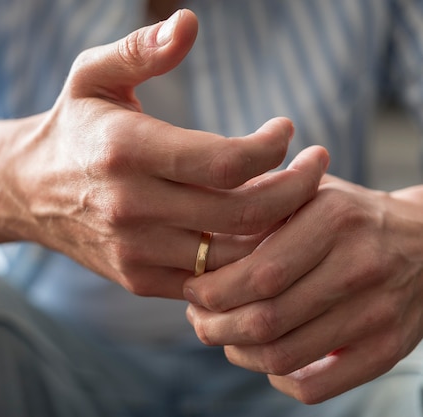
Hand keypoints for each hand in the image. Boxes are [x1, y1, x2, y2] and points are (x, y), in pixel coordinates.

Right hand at [0, 10, 328, 297]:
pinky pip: (207, 281)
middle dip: (295, 191)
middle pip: (241, 214)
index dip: (272, 148)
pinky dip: (240, 260)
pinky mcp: (136, 278)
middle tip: (316, 167)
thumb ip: (140, 48)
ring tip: (291, 198)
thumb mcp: (92, 75)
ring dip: (274, 230)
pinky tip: (252, 231)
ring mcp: (133, 249)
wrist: (27, 190)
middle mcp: (129, 206)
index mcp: (125, 151)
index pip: (225, 162)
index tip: (286, 130)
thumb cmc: (72, 127)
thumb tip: (190, 22)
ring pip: (231, 256)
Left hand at [184, 174, 422, 402]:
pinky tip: (262, 359)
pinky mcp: (386, 350)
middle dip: (214, 325)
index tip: (191, 288)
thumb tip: (200, 230)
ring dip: (236, 353)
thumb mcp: (309, 191)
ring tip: (221, 334)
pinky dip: (277, 380)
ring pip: (283, 356)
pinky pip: (316, 387)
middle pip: (265, 319)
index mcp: (334, 220)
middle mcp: (359, 267)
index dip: (213, 290)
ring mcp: (376, 314)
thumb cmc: (348, 216)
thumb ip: (261, 202)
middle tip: (197, 316)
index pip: (259, 273)